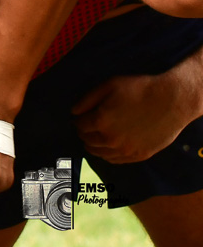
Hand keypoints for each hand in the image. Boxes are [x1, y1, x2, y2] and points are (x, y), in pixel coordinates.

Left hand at [73, 64, 202, 163]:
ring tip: (94, 139)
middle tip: (86, 128)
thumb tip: (74, 112)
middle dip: (84, 133)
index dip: (77, 121)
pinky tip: (108, 149)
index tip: (79, 119)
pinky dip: (108, 156)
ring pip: (100, 154)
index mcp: (101, 121)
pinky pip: (116, 161)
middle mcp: (111, 139)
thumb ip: (88, 100)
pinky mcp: (140, 155)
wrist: (172, 101)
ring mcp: (126, 150)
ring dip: (94, 146)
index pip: (80, 126)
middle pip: (88, 141)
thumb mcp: (109, 86)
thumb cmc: (140, 89)